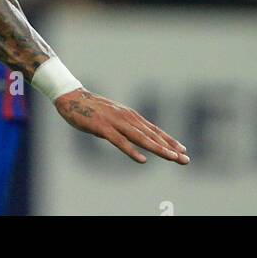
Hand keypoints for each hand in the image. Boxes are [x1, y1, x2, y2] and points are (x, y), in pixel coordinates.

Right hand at [54, 87, 188, 165]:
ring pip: (140, 138)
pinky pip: (119, 141)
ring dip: (157, 148)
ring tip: (172, 158)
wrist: (71, 97)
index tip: (183, 150)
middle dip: (169, 147)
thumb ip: (126, 127)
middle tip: (185, 159)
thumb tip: (139, 138)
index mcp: (130, 116)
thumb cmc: (93, 109)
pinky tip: (142, 160)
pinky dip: (132, 150)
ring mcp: (115, 122)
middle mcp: (127, 117)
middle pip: (152, 135)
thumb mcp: (113, 117)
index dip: (169, 140)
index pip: (154, 130)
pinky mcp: (103, 127)